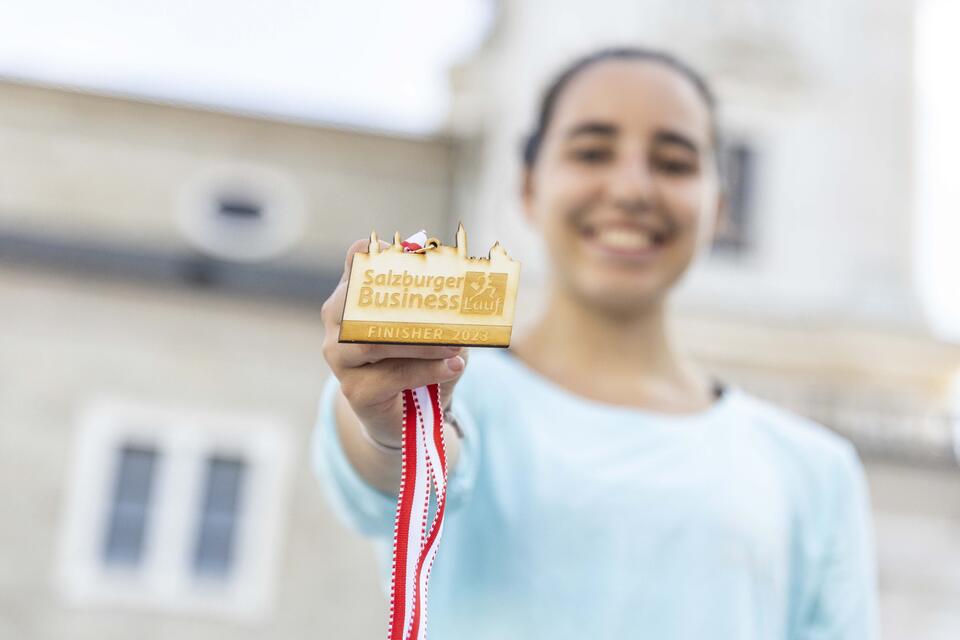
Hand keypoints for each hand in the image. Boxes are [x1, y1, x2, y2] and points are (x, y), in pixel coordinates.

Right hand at [321, 238, 468, 447]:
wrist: (407, 415)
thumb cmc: (421, 360)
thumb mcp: (433, 327)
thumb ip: (439, 305)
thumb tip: (468, 289)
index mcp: (354, 294)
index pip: (357, 261)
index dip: (381, 253)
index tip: (415, 253)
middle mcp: (338, 320)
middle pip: (362, 300)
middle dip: (407, 300)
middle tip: (446, 303)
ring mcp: (339, 356)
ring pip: (375, 341)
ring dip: (421, 342)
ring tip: (455, 344)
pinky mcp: (353, 390)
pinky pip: (391, 376)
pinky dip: (426, 370)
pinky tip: (452, 366)